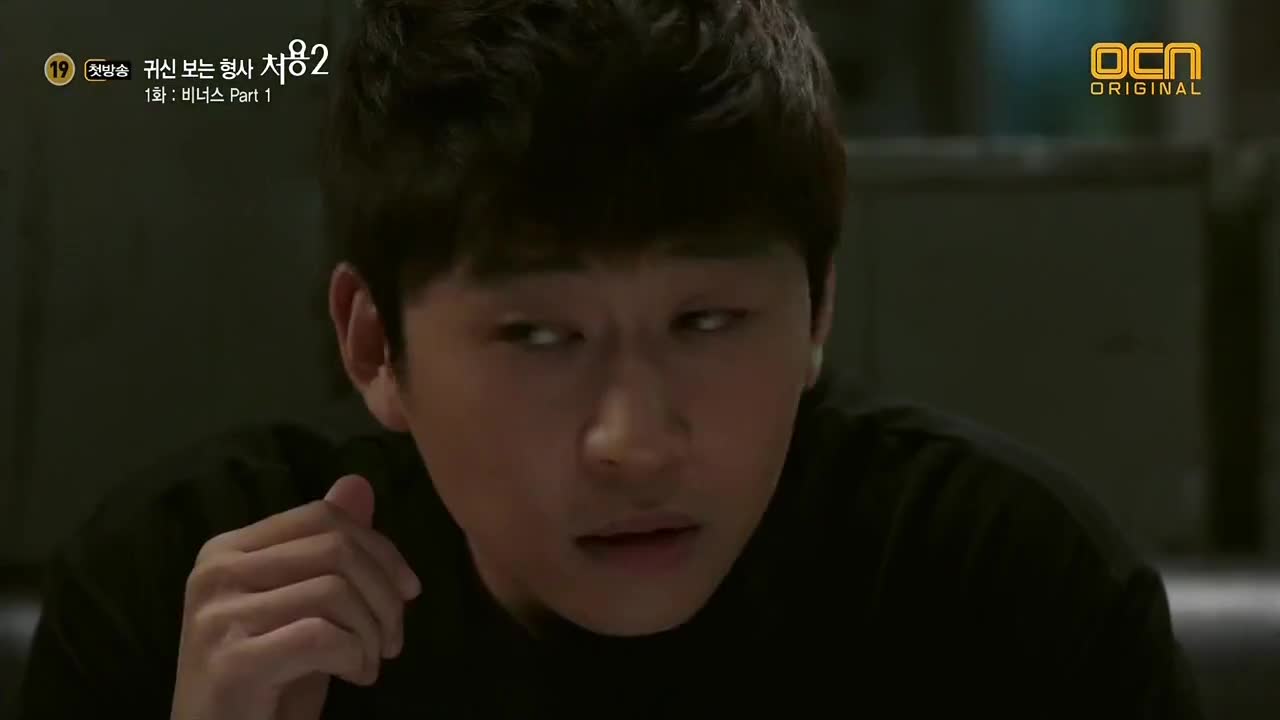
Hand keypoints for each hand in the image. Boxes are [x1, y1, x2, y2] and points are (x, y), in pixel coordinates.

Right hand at [170, 475, 420, 719]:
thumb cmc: (267, 680)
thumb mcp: (305, 607)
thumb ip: (326, 548)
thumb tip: (360, 483)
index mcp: (227, 549)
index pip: (323, 517)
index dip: (380, 549)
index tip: (409, 589)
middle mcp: (215, 573)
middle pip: (335, 549)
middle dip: (385, 595)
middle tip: (392, 638)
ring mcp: (217, 616)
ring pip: (334, 592)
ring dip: (372, 633)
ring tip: (370, 662)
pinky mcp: (231, 662)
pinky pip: (322, 636)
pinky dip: (355, 657)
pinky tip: (356, 677)